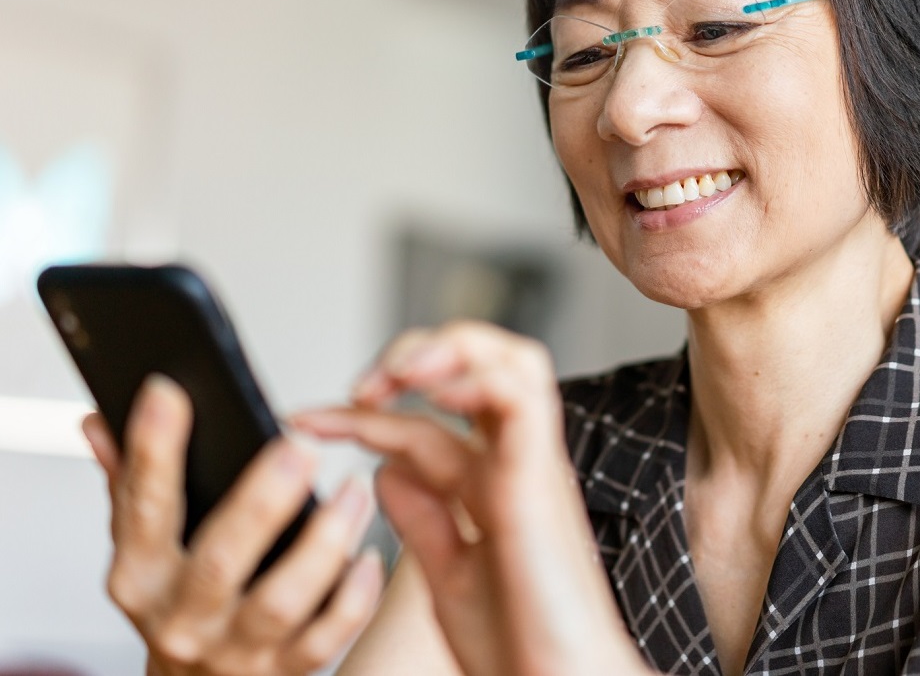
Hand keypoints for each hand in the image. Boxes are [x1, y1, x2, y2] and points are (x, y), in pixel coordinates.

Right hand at [83, 375, 381, 675]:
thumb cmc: (177, 603)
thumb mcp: (144, 547)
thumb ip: (131, 483)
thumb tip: (102, 421)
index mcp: (141, 575)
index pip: (142, 507)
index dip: (152, 449)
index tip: (169, 393)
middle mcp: (183, 617)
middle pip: (220, 560)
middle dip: (262, 501)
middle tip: (300, 447)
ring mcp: (234, 649)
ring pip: (282, 601)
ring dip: (325, 542)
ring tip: (354, 491)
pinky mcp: (283, 672)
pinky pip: (326, 637)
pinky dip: (353, 597)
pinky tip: (369, 556)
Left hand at [292, 322, 650, 675]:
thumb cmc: (519, 644)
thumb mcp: (450, 575)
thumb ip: (424, 519)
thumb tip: (385, 469)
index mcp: (492, 486)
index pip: (423, 423)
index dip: (360, 415)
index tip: (305, 422)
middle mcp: (514, 463)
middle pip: (481, 365)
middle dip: (415, 354)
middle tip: (361, 385)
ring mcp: (531, 464)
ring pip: (509, 361)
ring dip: (447, 350)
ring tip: (395, 372)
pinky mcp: (540, 476)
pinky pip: (520, 395)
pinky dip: (475, 377)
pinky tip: (433, 390)